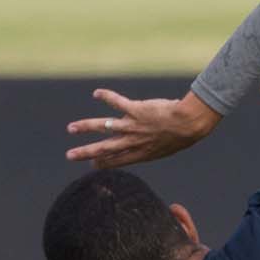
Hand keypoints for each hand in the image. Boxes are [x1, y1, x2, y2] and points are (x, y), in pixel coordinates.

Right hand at [64, 90, 219, 167]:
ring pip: (103, 127)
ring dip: (85, 127)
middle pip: (103, 149)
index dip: (103, 163)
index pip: (116, 161)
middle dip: (85, 153)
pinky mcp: (135, 110)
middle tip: (70, 155)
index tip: (92, 165)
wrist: (188, 124)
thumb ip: (150, 143)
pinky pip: (117, 101)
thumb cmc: (182, 135)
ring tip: (71, 128)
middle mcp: (132, 142)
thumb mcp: (165, 146)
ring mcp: (132, 126)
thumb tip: (141, 136)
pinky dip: (106, 96)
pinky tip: (97, 93)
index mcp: (140, 153)